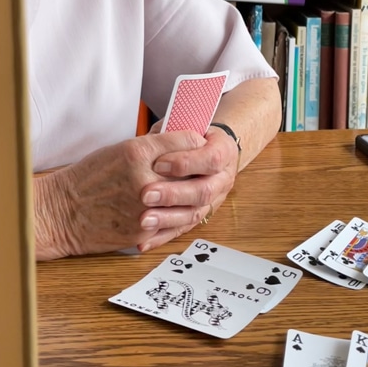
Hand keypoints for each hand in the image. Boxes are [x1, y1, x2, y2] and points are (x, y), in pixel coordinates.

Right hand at [33, 131, 206, 258]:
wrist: (61, 212)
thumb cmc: (86, 178)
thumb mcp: (118, 150)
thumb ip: (150, 148)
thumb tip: (178, 144)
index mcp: (137, 152)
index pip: (186, 141)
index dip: (196, 142)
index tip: (199, 142)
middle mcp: (145, 179)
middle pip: (192, 170)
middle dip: (200, 167)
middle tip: (204, 165)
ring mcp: (146, 208)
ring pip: (189, 200)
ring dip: (195, 194)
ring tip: (195, 189)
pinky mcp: (143, 231)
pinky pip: (174, 223)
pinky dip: (181, 216)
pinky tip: (181, 209)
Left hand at [136, 124, 240, 252]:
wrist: (212, 149)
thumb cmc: (193, 136)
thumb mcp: (186, 125)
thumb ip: (173, 133)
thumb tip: (152, 139)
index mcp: (223, 151)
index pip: (210, 159)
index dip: (185, 162)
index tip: (158, 164)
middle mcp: (222, 179)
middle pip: (203, 191)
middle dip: (173, 194)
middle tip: (146, 194)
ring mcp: (213, 200)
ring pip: (194, 214)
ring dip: (167, 219)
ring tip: (144, 220)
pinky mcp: (199, 216)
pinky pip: (182, 230)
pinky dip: (161, 237)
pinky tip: (144, 241)